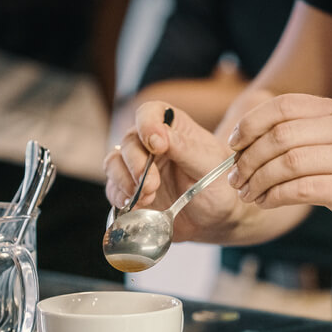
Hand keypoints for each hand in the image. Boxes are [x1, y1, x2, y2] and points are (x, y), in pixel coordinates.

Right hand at [104, 101, 241, 241]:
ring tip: (146, 197)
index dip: (147, 123)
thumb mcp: (210, 165)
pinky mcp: (131, 190)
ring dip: (124, 180)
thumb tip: (159, 135)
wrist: (216, 219)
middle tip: (152, 184)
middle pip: (129, 141)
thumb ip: (185, 148)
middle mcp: (151, 144)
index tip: (156, 144)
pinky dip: (120, 197)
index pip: (150, 112)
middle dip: (136, 163)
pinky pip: (113, 189)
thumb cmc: (218, 185)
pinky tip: (135, 206)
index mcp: (174, 128)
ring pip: (114, 163)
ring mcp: (138, 167)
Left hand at [227, 94, 331, 253]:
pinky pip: (302, 189)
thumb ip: (302, 136)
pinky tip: (266, 203)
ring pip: (288, 163)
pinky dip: (275, 197)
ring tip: (248, 194)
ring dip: (258, 181)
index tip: (233, 145)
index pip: (284, 105)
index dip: (251, 123)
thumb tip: (245, 141)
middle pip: (281, 135)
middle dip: (248, 159)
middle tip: (235, 179)